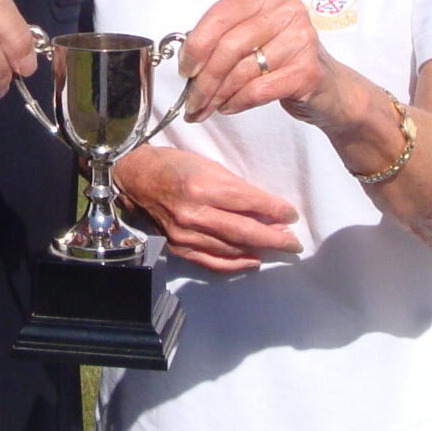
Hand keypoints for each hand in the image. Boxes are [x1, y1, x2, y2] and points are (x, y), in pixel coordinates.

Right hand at [114, 145, 300, 272]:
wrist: (137, 179)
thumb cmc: (175, 166)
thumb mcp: (208, 166)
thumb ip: (235, 188)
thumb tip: (264, 208)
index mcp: (202, 186)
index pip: (248, 201)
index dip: (274, 209)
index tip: (292, 214)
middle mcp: (194, 213)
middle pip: (243, 230)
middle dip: (274, 237)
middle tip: (294, 242)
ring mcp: (185, 234)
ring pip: (231, 248)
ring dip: (258, 249)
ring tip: (278, 247)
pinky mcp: (179, 247)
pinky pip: (212, 262)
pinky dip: (235, 264)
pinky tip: (253, 261)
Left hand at [178, 0, 343, 125]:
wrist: (330, 88)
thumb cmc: (284, 60)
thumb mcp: (253, 38)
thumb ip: (221, 39)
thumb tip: (187, 58)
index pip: (221, 14)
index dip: (196, 45)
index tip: (185, 69)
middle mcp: (288, 11)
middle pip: (229, 46)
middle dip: (204, 79)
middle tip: (192, 99)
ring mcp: (302, 39)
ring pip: (241, 71)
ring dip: (217, 95)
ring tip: (208, 107)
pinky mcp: (308, 71)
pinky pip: (258, 90)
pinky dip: (237, 102)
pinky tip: (230, 107)